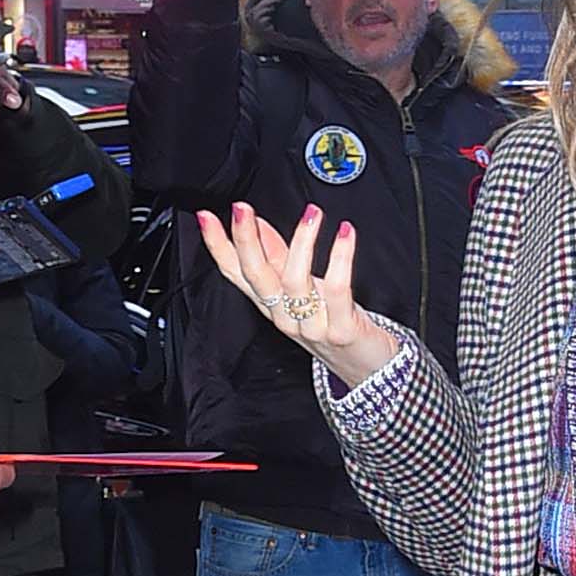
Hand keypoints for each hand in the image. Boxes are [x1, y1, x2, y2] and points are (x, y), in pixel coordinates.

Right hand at [193, 198, 398, 387]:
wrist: (368, 366)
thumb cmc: (336, 324)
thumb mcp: (302, 289)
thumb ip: (279, 256)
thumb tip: (258, 223)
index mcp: (271, 303)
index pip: (236, 273)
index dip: (218, 246)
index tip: (207, 217)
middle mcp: (285, 316)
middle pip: (256, 276)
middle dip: (246, 240)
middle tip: (242, 208)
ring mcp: (311, 326)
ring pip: (293, 281)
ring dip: (301, 241)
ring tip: (312, 213)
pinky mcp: (340, 331)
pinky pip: (336, 289)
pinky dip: (340, 258)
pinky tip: (345, 234)